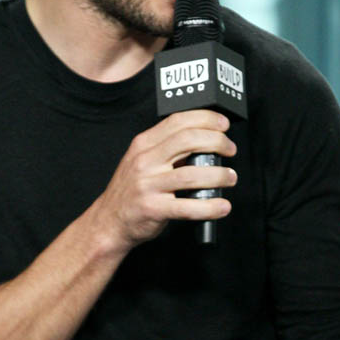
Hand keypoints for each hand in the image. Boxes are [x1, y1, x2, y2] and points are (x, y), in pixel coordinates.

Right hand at [93, 109, 237, 250]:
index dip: (206, 119)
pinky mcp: (153, 209)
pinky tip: (222, 206)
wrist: (110, 221)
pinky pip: (188, 207)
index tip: (223, 125)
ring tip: (230, 178)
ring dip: (219, 175)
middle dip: (217, 142)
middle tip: (230, 150)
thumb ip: (167, 149)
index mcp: (144, 144)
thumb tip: (205, 141)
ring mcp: (148, 185)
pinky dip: (210, 207)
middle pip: (188, 140)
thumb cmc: (132, 191)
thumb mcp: (143, 161)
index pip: (178, 121)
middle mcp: (145, 161)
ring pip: (192, 174)